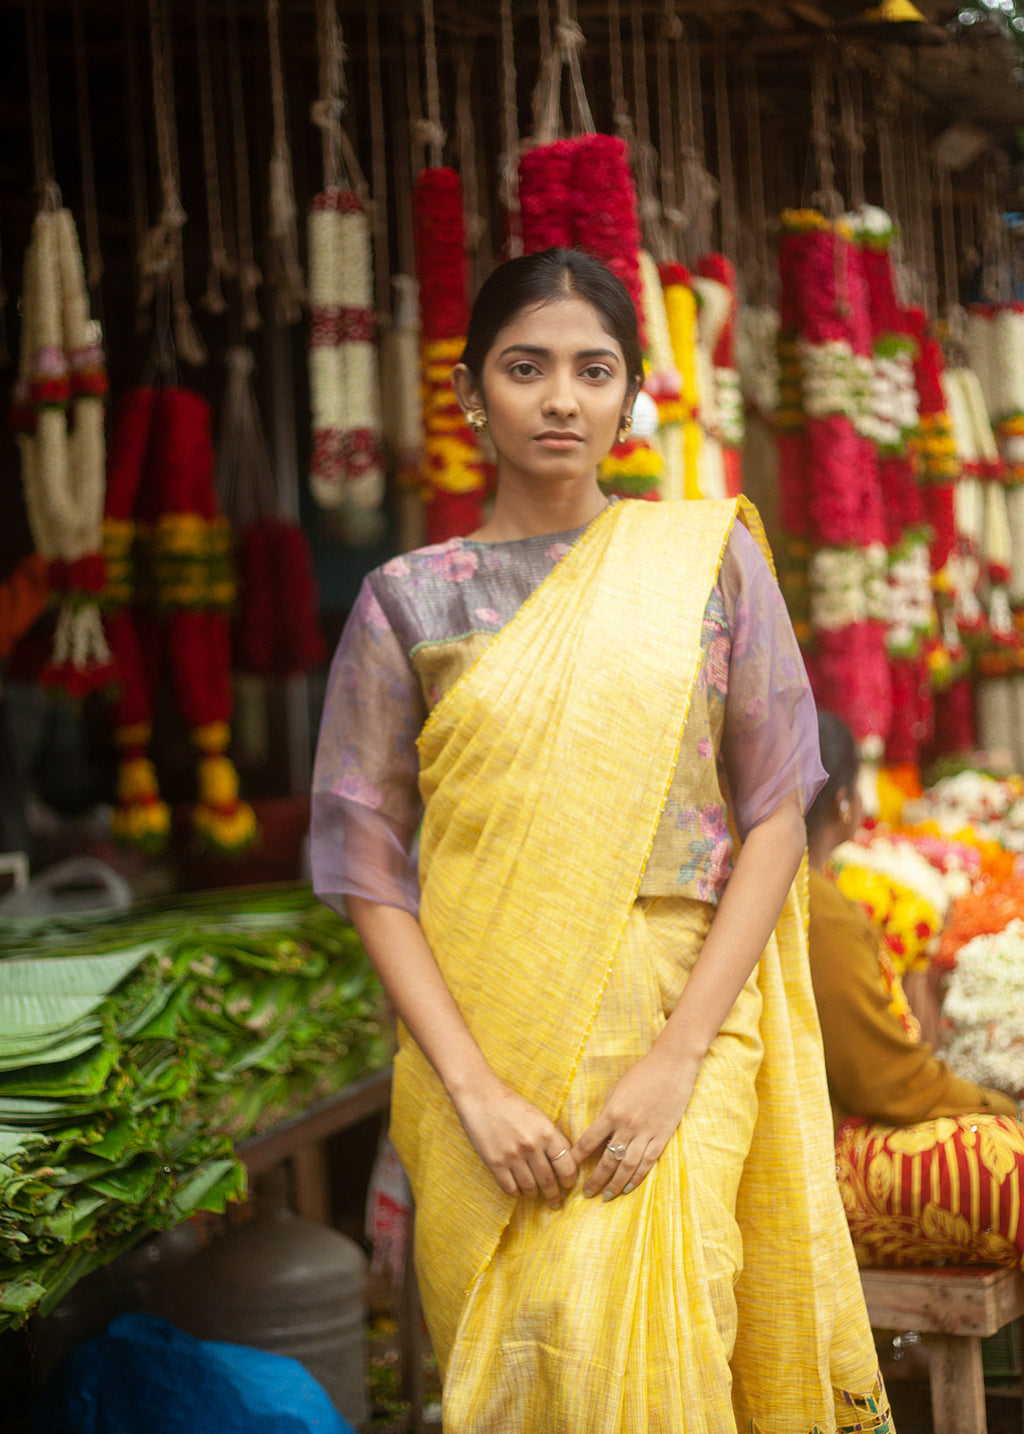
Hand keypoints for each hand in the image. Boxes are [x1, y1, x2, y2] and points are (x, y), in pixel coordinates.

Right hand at [452, 1077, 578, 1208]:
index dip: (569, 1180)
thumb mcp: (539, 1117)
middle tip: (555, 1202)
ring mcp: (513, 1156)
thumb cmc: (512, 1106)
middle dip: (554, 1195)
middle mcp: (531, 1146)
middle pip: (549, 1181)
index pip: (566, 1166)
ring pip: (530, 1187)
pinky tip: (519, 1191)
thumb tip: (567, 1157)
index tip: (568, 1185)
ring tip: (535, 1195)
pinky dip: (517, 1193)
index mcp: (546, 1133)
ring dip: (534, 1194)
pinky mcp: (495, 1163)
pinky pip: (510, 1188)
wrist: (481, 1098)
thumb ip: (553, 1137)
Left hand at [570, 1045, 699, 1200]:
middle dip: (596, 1179)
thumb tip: (600, 1135)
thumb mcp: (617, 1091)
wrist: (671, 1065)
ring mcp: (646, 1132)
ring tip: (607, 1196)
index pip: (589, 1141)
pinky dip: (638, 1177)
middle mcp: (627, 1125)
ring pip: (627, 1166)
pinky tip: (629, 1187)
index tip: (568, 1169)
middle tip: (588, 1194)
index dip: (577, 1157)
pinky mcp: (662, 1135)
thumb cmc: (641, 1074)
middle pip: (608, 1160)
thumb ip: (608, 1114)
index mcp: (612, 1112)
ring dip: (616, 1184)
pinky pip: (648, 1161)